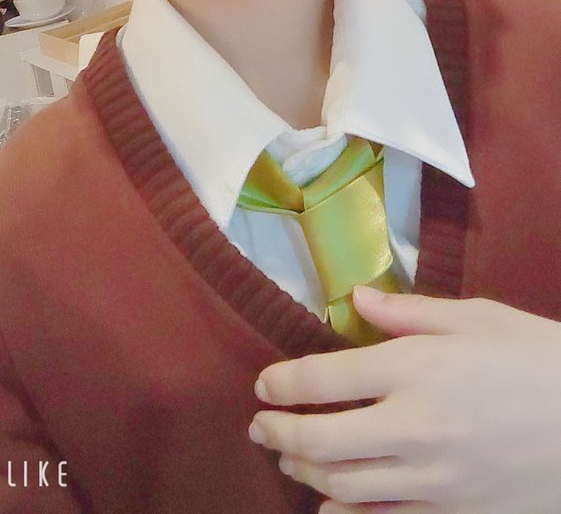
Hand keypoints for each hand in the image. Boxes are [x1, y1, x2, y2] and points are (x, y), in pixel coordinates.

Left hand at [248, 288, 560, 512]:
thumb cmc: (536, 357)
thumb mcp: (476, 318)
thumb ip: (407, 312)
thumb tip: (357, 299)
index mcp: (415, 367)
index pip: (322, 378)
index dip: (282, 383)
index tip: (264, 384)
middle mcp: (413, 425)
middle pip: (321, 439)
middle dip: (278, 433)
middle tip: (259, 427)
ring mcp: (432, 476)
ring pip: (344, 485)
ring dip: (305, 472)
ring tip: (288, 458)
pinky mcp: (452, 511)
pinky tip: (329, 506)